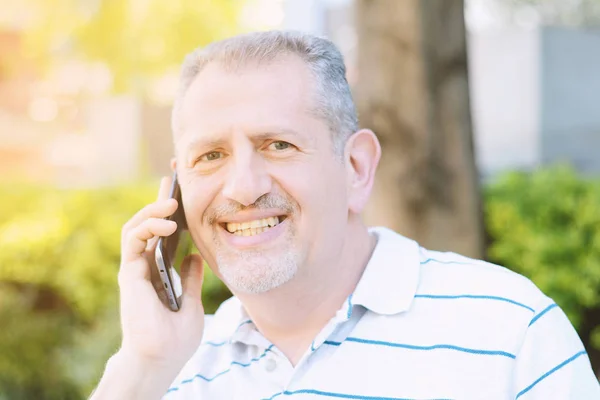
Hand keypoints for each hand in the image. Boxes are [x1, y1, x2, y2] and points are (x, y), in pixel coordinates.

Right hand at [118, 175, 204, 370]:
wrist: (162, 358)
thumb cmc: (176, 337)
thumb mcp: (192, 302)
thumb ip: (190, 279)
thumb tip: (194, 257)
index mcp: (160, 272)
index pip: (164, 236)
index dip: (171, 214)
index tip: (183, 193)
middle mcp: (145, 267)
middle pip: (149, 226)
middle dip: (159, 202)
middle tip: (173, 180)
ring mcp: (135, 268)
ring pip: (136, 228)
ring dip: (152, 211)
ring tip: (172, 203)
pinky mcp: (129, 272)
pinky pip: (132, 240)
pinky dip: (147, 227)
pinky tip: (168, 224)